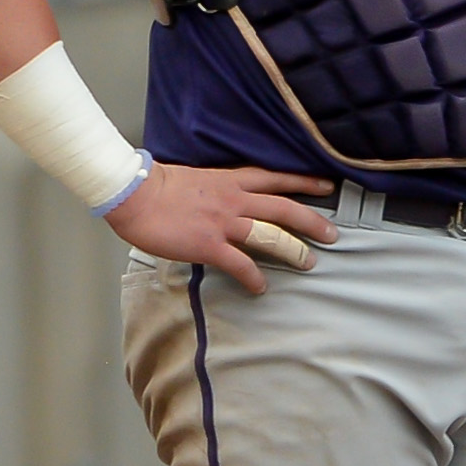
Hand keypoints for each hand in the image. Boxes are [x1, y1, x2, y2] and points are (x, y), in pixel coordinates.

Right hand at [103, 160, 338, 292]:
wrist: (133, 193)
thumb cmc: (153, 185)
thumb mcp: (193, 178)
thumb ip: (212, 188)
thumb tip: (217, 201)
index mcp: (229, 181)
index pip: (275, 178)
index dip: (303, 182)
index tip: (326, 185)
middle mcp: (234, 200)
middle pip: (284, 209)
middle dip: (312, 222)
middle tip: (331, 234)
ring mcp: (223, 223)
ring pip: (272, 236)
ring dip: (294, 251)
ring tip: (309, 262)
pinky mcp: (209, 245)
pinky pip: (241, 264)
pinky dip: (254, 277)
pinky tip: (260, 287)